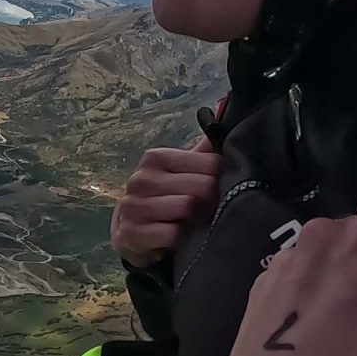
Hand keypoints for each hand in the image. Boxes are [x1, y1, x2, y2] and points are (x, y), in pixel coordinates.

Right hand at [111, 135, 219, 265]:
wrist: (130, 230)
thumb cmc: (163, 197)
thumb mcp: (179, 172)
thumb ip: (202, 152)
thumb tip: (225, 117)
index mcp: (156, 158)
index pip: (209, 163)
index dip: (222, 178)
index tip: (223, 188)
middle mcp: (142, 179)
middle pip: (201, 186)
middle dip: (212, 200)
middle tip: (214, 209)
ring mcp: (134, 206)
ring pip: (187, 208)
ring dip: (198, 219)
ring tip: (198, 222)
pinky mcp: (132, 233)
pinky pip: (172, 234)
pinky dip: (182, 238)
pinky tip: (181, 238)